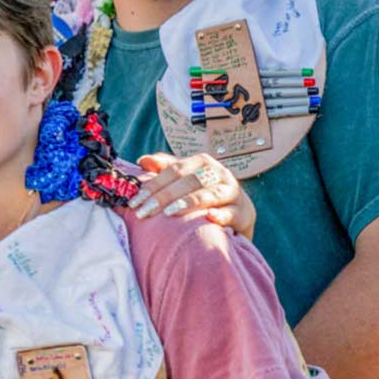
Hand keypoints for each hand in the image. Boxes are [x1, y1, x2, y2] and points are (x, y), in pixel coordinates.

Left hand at [129, 153, 256, 238]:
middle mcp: (218, 173)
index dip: (153, 185)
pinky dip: (221, 215)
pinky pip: (231, 213)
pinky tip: (209, 218)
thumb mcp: (185, 179)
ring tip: (169, 213)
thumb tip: (143, 160)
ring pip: (209, 195)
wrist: (238, 213)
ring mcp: (232, 192)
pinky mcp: (243, 213)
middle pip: (188, 182)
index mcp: (201, 163)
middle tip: (144, 212)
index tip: (135, 202)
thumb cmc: (204, 194)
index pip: (173, 171)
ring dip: (189, 203)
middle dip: (164, 197)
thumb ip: (165, 168)